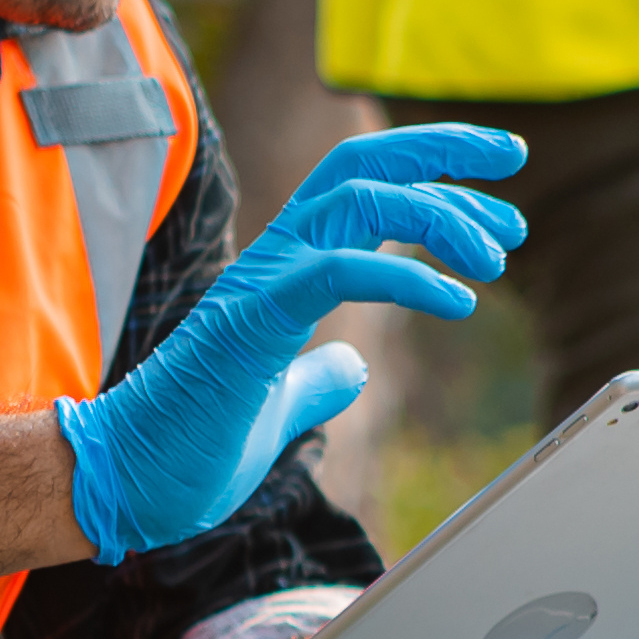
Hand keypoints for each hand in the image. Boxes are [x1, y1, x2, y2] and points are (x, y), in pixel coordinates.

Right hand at [49, 123, 525, 560]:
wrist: (124, 483)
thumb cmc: (188, 448)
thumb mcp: (276, 407)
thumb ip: (314, 379)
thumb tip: (350, 367)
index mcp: (282, 270)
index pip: (362, 184)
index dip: (432, 169)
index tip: (501, 193)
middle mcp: (273, 258)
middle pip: (364, 165)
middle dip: (446, 154)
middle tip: (514, 174)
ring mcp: (260, 283)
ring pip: (360, 202)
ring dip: (442, 218)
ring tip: (497, 260)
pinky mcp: (252, 321)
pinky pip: (340, 271)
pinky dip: (410, 278)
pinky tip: (460, 303)